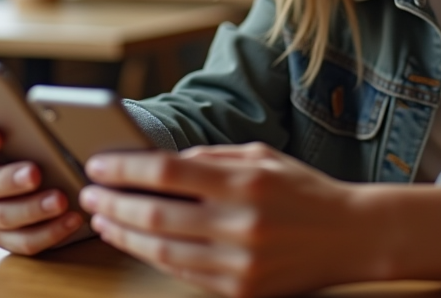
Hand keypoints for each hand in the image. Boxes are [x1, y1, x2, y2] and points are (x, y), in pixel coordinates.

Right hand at [0, 122, 82, 254]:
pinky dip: (49, 232)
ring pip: (1, 216)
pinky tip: (71, 219)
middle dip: (9, 179)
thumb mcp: (37, 135)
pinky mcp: (4, 236)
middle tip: (34, 173)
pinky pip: (22, 240)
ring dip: (32, 209)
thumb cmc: (44, 148)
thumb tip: (54, 124)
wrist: (56, 178)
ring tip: (61, 201)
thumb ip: (34, 130)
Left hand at [79, 142, 368, 297]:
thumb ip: (212, 158)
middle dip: (114, 203)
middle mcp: (241, 224)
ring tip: (103, 220)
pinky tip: (136, 242)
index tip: (98, 163)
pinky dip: (152, 256)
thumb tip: (159, 161)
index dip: (126, 167)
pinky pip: (183, 274)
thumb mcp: (262, 156)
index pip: (168, 172)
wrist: (351, 236)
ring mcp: (240, 262)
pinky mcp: (241, 290)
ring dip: (124, 234)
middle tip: (89, 194)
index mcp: (246, 182)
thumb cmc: (303, 190)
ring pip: (162, 249)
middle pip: (157, 213)